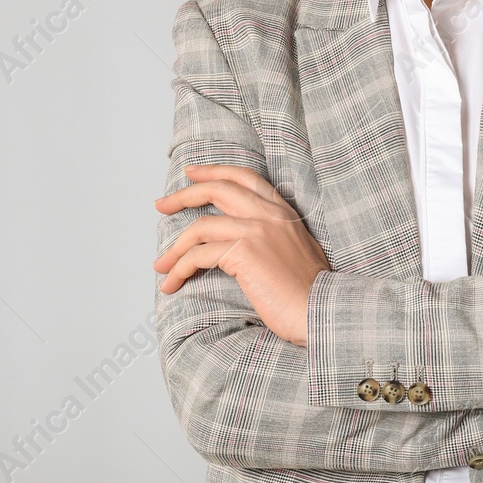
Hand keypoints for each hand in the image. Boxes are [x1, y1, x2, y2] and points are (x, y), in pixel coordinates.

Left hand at [152, 164, 331, 346]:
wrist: (321, 311)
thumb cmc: (308, 292)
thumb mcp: (295, 250)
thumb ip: (272, 235)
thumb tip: (240, 243)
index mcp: (283, 212)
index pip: (244, 178)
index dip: (215, 172)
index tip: (192, 173)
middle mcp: (269, 214)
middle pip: (217, 189)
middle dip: (184, 196)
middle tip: (161, 205)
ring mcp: (256, 230)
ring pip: (200, 227)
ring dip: (174, 248)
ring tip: (160, 266)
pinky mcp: (243, 252)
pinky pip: (198, 255)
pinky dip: (180, 269)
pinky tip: (172, 284)